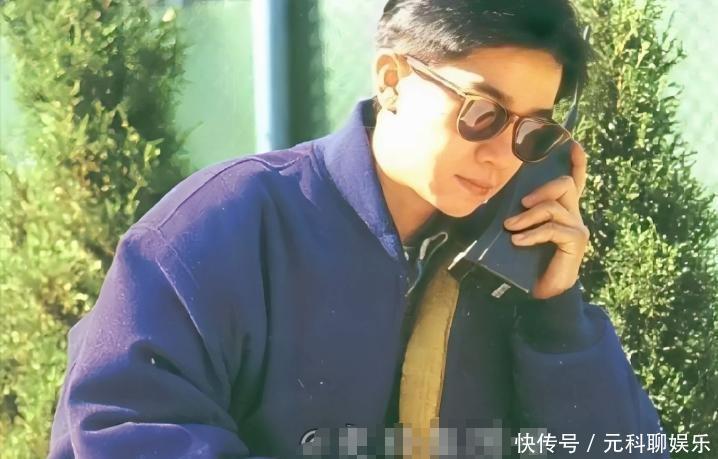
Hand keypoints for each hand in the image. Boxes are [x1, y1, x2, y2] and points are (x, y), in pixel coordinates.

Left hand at [503, 142, 589, 299]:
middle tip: (521, 204)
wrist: (542, 292)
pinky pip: (553, 228)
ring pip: (554, 206)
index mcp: (561, 209)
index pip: (574, 179)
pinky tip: (518, 241)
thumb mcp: (520, 230)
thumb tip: (493, 199)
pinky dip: (533, 234)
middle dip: (540, 189)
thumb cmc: (528, 260)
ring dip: (528, 217)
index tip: (572, 143)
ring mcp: (577, 227)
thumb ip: (518, 214)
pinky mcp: (576, 240)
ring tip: (511, 228)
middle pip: (564, 184)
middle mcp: (573, 214)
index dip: (576, 161)